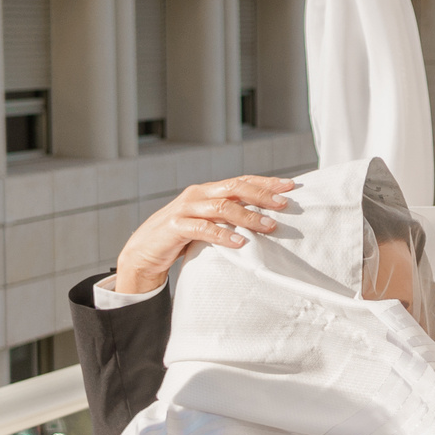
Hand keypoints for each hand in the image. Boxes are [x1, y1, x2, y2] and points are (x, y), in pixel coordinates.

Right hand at [114, 176, 296, 292]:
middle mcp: (198, 195)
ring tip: (269, 226)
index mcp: (208, 192)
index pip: (241, 181)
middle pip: (235, 188)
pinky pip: (202, 228)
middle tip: (285, 204)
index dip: (266, 182)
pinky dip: (223, 234)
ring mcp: (185, 209)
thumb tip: (266, 222)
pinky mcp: (175, 227)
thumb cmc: (181, 239)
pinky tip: (240, 242)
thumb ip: (229, 219)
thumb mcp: (208, 225)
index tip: (291, 185)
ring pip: (222, 207)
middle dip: (262, 195)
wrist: (143, 253)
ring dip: (248, 216)